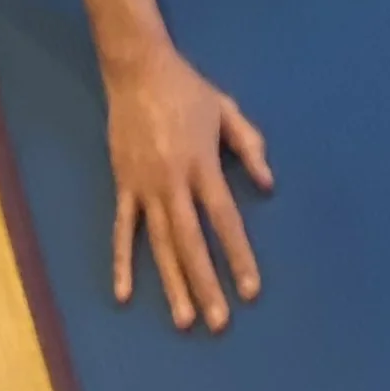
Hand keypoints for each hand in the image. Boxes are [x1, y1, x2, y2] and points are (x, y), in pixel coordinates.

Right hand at [104, 42, 270, 331]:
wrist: (136, 68)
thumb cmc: (186, 89)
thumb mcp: (226, 109)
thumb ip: (249, 145)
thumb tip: (268, 186)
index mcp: (202, 163)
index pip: (224, 218)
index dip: (238, 255)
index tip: (251, 289)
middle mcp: (173, 181)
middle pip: (192, 241)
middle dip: (206, 284)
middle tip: (219, 323)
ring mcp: (145, 186)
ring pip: (160, 243)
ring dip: (172, 283)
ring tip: (183, 321)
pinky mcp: (122, 184)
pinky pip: (123, 229)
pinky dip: (122, 262)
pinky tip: (124, 294)